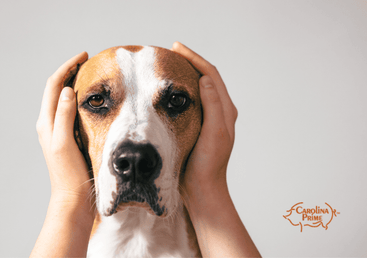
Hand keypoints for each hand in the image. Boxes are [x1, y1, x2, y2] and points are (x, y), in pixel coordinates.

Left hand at [31, 52, 94, 257]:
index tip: (84, 56)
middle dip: (70, 72)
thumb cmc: (68, 174)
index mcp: (46, 122)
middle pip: (56, 90)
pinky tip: (92, 102)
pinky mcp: (67, 138)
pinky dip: (79, 100)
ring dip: (74, 84)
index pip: (54, 86)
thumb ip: (63, 116)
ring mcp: (57, 131)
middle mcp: (49, 124)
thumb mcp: (64, 143)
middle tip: (88, 62)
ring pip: (63, 100)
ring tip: (90, 76)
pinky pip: (70, 111)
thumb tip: (67, 90)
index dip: (67, 68)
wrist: (72, 198)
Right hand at [172, 42, 259, 257]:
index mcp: (225, 110)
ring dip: (185, 75)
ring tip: (169, 66)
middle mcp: (219, 112)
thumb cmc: (208, 164)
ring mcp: (209, 119)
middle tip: (171, 52)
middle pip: (205, 78)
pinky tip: (168, 91)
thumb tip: (204, 79)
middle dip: (190, 62)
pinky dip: (180, 91)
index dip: (195, 59)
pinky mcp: (198, 126)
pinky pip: (190, 102)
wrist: (202, 188)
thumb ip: (214, 106)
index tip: (176, 48)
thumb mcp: (214, 133)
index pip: (211, 75)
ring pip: (198, 89)